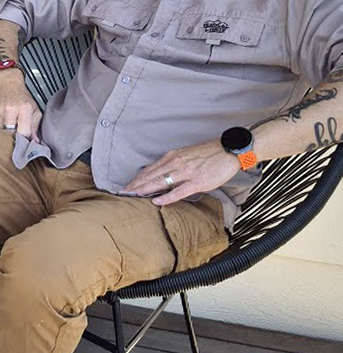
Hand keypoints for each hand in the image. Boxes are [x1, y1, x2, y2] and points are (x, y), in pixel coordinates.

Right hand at [0, 70, 41, 139]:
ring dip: (4, 133)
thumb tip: (35, 141)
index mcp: (24, 109)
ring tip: (8, 129)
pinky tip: (1, 124)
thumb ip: (35, 126)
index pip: (23, 133)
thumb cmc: (22, 97)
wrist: (8, 83)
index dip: (24, 139)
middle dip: (13, 137)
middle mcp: (10, 109)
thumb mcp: (34, 109)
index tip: (25, 140)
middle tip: (16, 136)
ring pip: (0, 132)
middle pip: (10, 133)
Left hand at [121, 139, 240, 205]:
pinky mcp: (198, 181)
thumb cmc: (208, 154)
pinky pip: (178, 191)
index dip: (137, 178)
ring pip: (160, 181)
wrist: (230, 150)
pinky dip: (166, 196)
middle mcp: (176, 162)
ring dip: (145, 189)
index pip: (150, 169)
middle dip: (136, 184)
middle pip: (151, 175)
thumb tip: (160, 173)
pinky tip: (156, 201)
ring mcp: (186, 172)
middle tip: (122, 192)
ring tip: (132, 195)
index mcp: (173, 156)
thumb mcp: (186, 155)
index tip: (126, 185)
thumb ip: (172, 163)